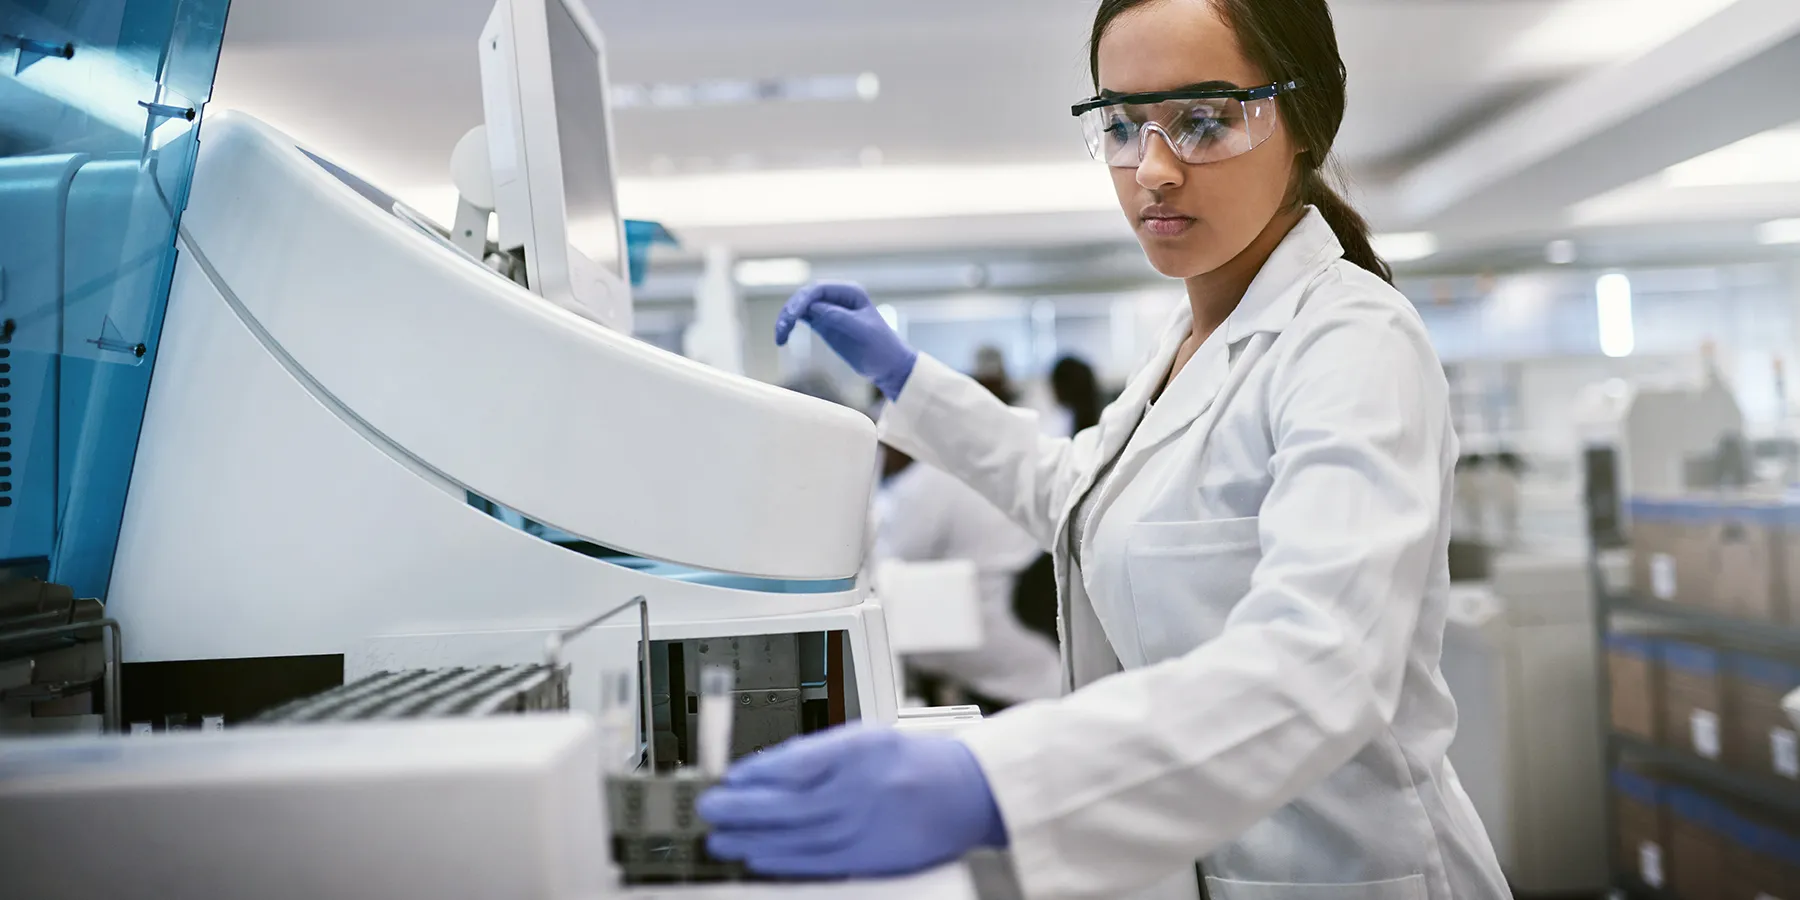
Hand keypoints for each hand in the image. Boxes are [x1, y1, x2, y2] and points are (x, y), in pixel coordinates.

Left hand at [698, 726, 1006, 877]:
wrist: (967, 791)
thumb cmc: (914, 761)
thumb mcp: (866, 737)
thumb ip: (818, 752)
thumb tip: (767, 769)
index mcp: (859, 751)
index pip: (795, 762)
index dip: (756, 772)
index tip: (729, 776)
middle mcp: (861, 789)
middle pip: (788, 803)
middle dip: (742, 807)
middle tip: (709, 807)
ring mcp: (866, 826)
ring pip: (797, 837)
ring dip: (753, 839)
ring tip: (721, 838)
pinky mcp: (871, 857)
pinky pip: (818, 862)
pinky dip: (783, 861)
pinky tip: (758, 858)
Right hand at [774, 283, 917, 399]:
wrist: (888, 366)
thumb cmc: (881, 347)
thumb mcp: (862, 332)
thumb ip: (838, 318)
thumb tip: (813, 308)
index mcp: (850, 293)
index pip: (819, 289)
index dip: (802, 300)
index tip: (792, 316)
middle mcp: (837, 297)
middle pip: (805, 297)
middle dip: (790, 310)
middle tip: (781, 329)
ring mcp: (829, 310)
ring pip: (799, 308)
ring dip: (786, 319)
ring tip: (779, 337)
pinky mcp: (823, 323)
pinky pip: (801, 319)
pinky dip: (789, 326)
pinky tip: (782, 338)